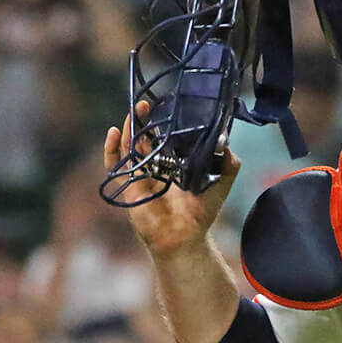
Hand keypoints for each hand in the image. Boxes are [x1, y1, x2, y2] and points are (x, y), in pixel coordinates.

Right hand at [103, 100, 239, 257]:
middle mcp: (157, 169)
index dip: (164, 124)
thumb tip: (227, 143)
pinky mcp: (129, 187)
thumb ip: (229, 165)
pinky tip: (114, 133)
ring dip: (129, 129)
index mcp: (176, 166)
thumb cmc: (202, 213)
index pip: (167, 139)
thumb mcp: (221, 184)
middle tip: (145, 104)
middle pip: (146, 139)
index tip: (166, 107)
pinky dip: (112, 149)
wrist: (185, 238)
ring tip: (133, 111)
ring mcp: (141, 177)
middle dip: (144, 121)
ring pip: (130, 148)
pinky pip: (116, 166)